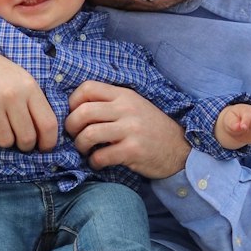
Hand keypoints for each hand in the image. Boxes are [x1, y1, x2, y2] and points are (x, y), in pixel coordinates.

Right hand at [0, 40, 57, 150]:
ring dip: (3, 139)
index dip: (49, 142)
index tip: (44, 147)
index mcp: (28, 87)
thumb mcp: (22, 80)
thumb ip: (34, 104)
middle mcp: (11, 95)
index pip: (48, 124)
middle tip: (19, 141)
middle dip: (25, 145)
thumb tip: (45, 137)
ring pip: (5, 142)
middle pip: (27, 138)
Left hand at [66, 80, 189, 178]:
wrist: (179, 149)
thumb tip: (75, 109)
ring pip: (88, 134)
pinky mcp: (133, 150)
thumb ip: (109, 103)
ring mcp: (131, 129)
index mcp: (124, 95)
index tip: (74, 115)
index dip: (72, 102)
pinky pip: (101, 156)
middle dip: (71, 127)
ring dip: (80, 146)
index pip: (87, 88)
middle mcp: (127, 109)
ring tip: (86, 151)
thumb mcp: (133, 106)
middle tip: (75, 136)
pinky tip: (98, 163)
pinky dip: (93, 162)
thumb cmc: (150, 129)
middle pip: (83, 112)